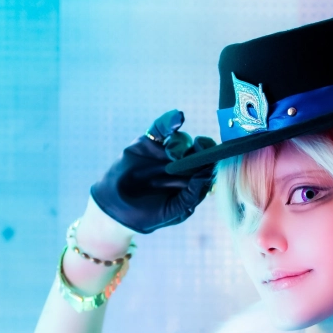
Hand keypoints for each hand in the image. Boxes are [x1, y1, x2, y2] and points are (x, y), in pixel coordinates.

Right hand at [90, 109, 216, 233]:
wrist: (116, 208)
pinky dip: (170, 120)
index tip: (216, 157)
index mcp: (191, 183)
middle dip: (204, 146)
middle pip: (199, 150)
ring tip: (171, 155)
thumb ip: (191, 196)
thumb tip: (207, 177)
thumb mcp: (173, 211)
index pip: (208, 168)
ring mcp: (165, 153)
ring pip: (182, 140)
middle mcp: (181, 166)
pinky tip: (177, 118)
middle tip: (201, 145)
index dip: (214, 161)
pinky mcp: (150, 143)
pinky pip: (162, 128)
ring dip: (181, 144)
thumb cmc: (148, 215)